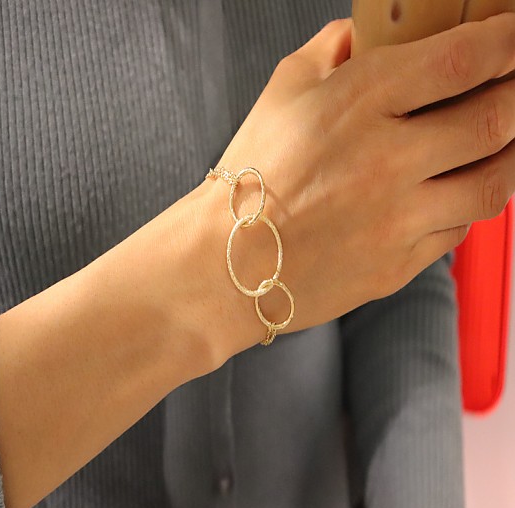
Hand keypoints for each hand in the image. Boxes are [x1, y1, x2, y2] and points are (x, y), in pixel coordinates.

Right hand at [205, 14, 514, 352]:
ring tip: (496, 148)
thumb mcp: (281, 93)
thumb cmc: (248, 179)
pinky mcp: (396, 267)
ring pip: (493, 185)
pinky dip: (458, 208)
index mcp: (357, 105)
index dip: (509, 42)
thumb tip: (369, 35)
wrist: (226, 263)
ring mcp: (396, 221)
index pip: (465, 59)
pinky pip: (454, 232)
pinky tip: (439, 198)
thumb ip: (333, 50)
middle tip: (514, 94)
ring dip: (507, 159)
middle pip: (498, 120)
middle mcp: (387, 163)